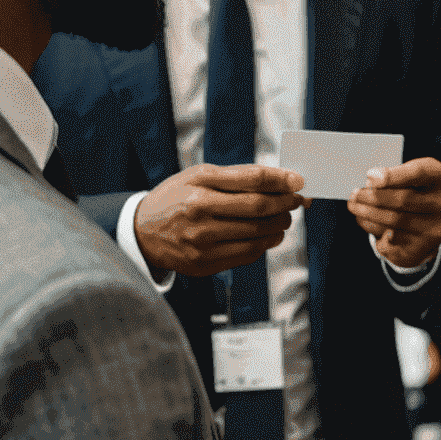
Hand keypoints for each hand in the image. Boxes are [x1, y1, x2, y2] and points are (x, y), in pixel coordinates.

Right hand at [134, 163, 304, 276]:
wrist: (142, 232)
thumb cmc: (176, 198)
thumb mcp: (198, 176)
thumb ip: (238, 176)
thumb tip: (282, 178)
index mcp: (199, 185)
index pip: (252, 180)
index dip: (281, 180)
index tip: (298, 181)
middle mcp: (199, 213)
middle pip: (259, 208)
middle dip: (286, 203)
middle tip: (295, 201)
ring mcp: (202, 241)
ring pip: (258, 233)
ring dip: (280, 224)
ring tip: (284, 217)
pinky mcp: (205, 263)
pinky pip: (248, 254)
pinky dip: (266, 243)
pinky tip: (269, 234)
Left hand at [349, 155, 440, 269]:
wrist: (424, 224)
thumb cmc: (410, 193)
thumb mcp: (404, 177)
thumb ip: (390, 176)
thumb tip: (372, 181)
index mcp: (437, 177)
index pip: (418, 173)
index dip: (393, 175)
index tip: (369, 176)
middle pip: (403, 199)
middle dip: (373, 197)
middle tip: (355, 195)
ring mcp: (434, 226)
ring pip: (395, 220)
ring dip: (367, 213)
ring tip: (354, 206)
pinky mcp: (423, 246)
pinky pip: (391, 238)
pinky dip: (372, 227)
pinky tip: (364, 220)